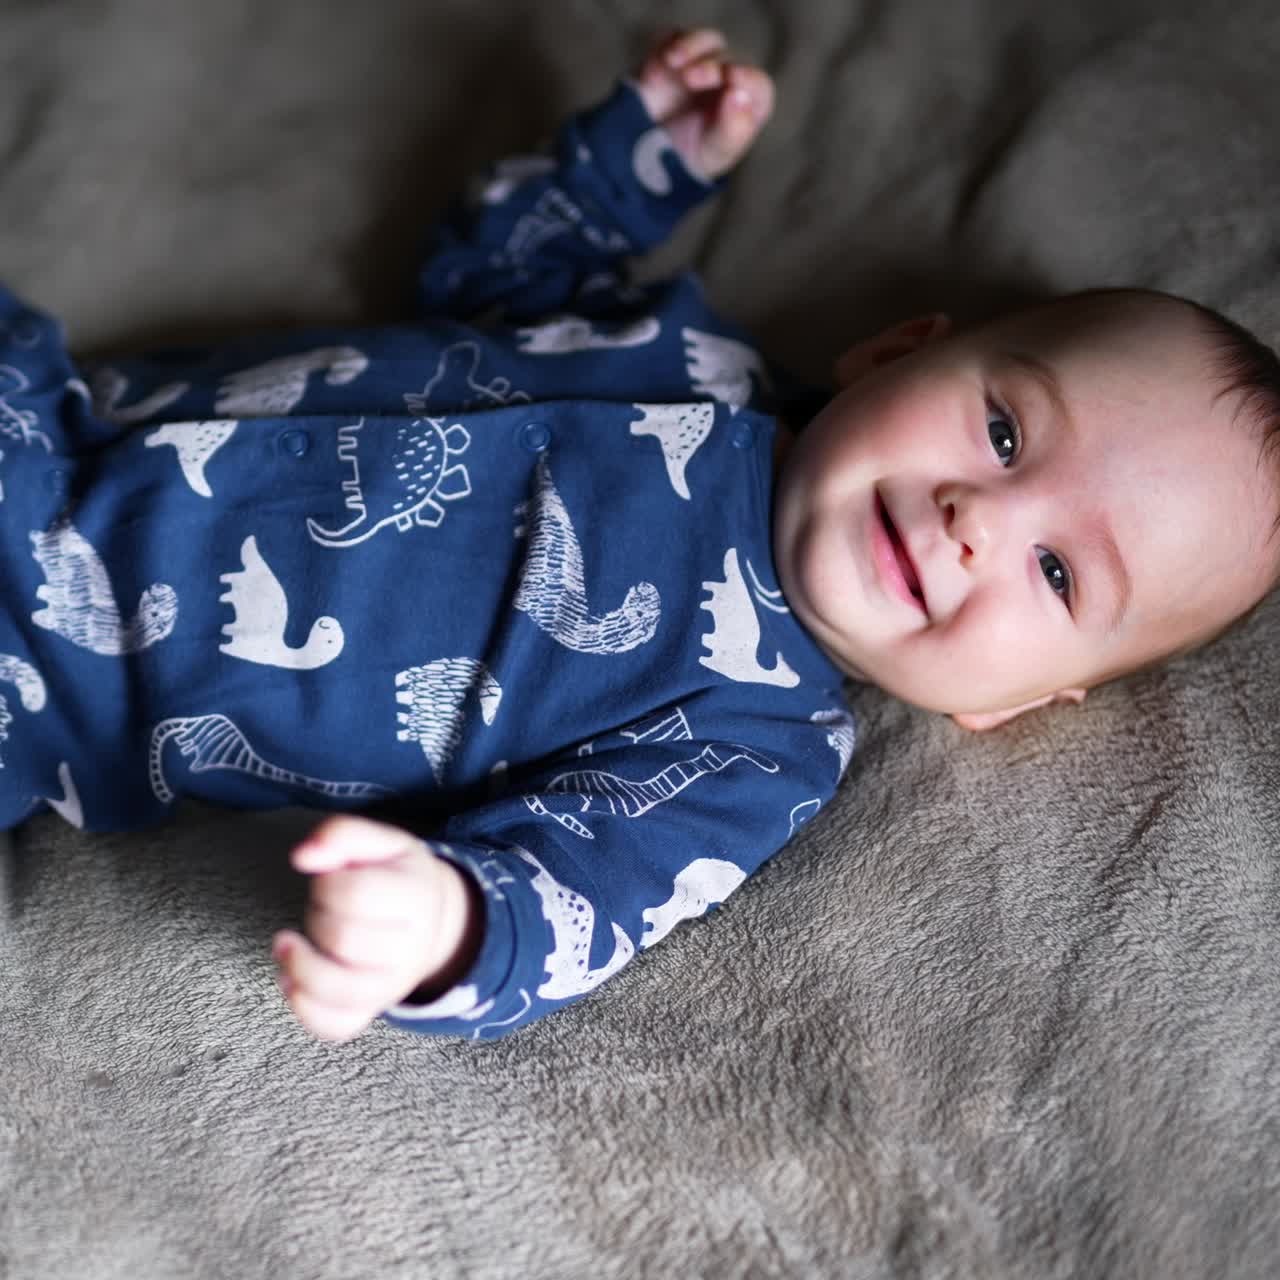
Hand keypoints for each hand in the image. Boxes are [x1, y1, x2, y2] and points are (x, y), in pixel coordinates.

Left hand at [272, 815, 475, 1041]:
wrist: (431, 921)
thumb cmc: (396, 877)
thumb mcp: (380, 843)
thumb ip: (341, 834)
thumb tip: (302, 856)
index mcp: (417, 895)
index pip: (359, 894)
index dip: (327, 884)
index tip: (325, 879)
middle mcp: (412, 946)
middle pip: (345, 939)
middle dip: (316, 918)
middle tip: (319, 907)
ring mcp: (393, 985)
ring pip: (340, 990)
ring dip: (300, 967)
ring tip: (285, 946)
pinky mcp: (371, 1010)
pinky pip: (338, 1026)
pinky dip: (306, 1010)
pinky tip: (291, 982)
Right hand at [633, 28, 774, 179]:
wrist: (643, 155)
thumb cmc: (688, 158)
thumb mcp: (712, 153)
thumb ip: (731, 130)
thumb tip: (739, 97)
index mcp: (746, 107)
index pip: (758, 86)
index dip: (748, 79)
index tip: (732, 78)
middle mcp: (728, 81)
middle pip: (729, 61)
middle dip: (712, 67)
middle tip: (691, 78)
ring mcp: (702, 65)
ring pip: (708, 42)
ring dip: (692, 48)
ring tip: (674, 62)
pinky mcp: (675, 56)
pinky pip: (677, 39)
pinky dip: (673, 46)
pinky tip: (666, 61)